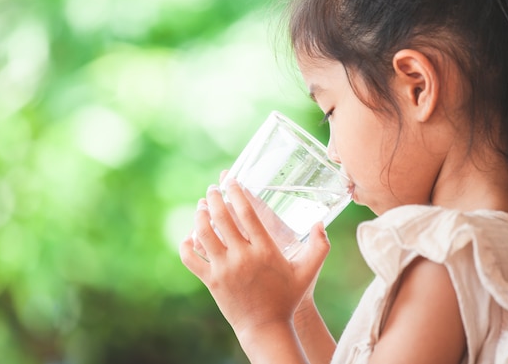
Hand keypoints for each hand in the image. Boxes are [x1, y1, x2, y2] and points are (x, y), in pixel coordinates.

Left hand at [180, 180, 330, 339]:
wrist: (266, 328)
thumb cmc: (288, 298)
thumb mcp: (307, 272)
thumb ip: (319, 247)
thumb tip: (321, 223)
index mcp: (265, 250)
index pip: (247, 212)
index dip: (237, 192)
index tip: (231, 180)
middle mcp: (243, 257)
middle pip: (222, 218)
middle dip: (215, 197)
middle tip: (213, 188)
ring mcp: (224, 269)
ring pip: (203, 234)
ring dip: (200, 216)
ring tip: (202, 206)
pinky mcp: (211, 282)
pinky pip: (191, 259)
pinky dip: (186, 245)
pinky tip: (189, 237)